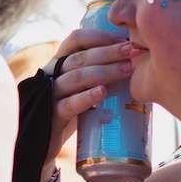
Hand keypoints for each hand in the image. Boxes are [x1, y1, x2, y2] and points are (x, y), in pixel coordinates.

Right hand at [42, 28, 135, 171]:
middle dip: (109, 52)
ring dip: (104, 72)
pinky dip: (86, 97)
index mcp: (60, 62)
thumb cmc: (72, 111)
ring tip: (126, 71)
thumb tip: (136, 61)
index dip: (100, 36)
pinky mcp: (52, 116)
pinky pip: (68, 104)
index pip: (76, 39)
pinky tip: (102, 93)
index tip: (124, 40)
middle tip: (132, 51)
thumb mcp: (82, 87)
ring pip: (75, 77)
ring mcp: (50, 95)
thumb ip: (99, 73)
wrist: (45, 145)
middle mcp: (52, 74)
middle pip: (80, 57)